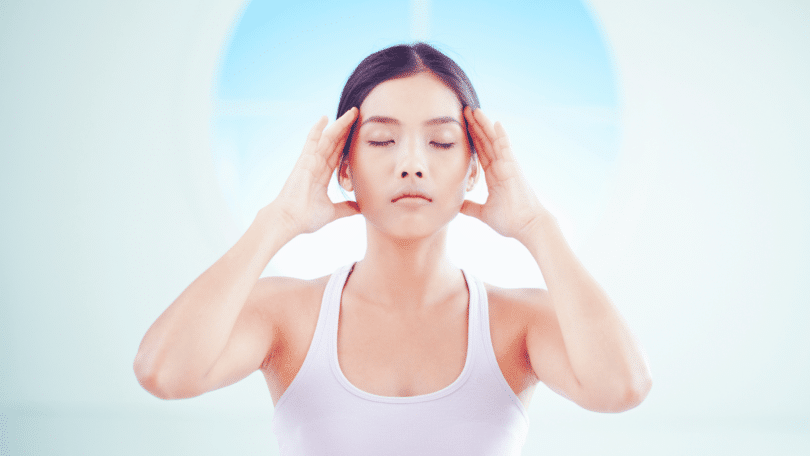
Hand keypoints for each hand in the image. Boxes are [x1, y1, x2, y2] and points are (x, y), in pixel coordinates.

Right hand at [271, 107, 359, 234]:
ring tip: (351, 112)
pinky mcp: (304, 161)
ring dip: (339, 125)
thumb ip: (346, 208)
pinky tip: (324, 118)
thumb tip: (361, 208)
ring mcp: (310, 162)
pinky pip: (311, 141)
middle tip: (358, 115)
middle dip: (346, 130)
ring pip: (328, 139)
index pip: (338, 155)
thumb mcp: (332, 212)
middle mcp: (316, 166)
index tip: (358, 133)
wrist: (290, 220)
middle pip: (335, 143)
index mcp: (322, 176)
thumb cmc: (306, 218)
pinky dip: (317, 129)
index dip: (347, 144)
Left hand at [461, 106, 548, 240]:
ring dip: (485, 125)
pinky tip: (495, 123)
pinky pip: (507, 148)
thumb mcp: (484, 213)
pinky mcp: (514, 168)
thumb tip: (458, 206)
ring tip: (474, 110)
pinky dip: (501, 135)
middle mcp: (501, 167)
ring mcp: (508, 166)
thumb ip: (471, 207)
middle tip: (465, 111)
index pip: (481, 152)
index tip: (463, 126)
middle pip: (486, 142)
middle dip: (476, 127)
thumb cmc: (510, 220)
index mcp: (494, 176)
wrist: (527, 227)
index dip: (472, 139)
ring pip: (494, 141)